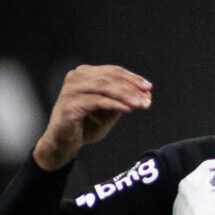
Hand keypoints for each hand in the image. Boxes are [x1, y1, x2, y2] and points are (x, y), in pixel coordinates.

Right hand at [35, 65, 152, 170]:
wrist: (65, 142)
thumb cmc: (87, 124)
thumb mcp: (110, 109)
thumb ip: (124, 99)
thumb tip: (147, 92)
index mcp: (85, 74)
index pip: (113, 71)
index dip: (132, 78)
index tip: (149, 88)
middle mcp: (76, 78)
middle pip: (109, 77)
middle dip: (132, 88)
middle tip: (148, 99)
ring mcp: (70, 90)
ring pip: (103, 86)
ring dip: (126, 95)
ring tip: (141, 104)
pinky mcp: (69, 105)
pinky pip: (96, 101)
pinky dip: (114, 104)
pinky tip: (128, 109)